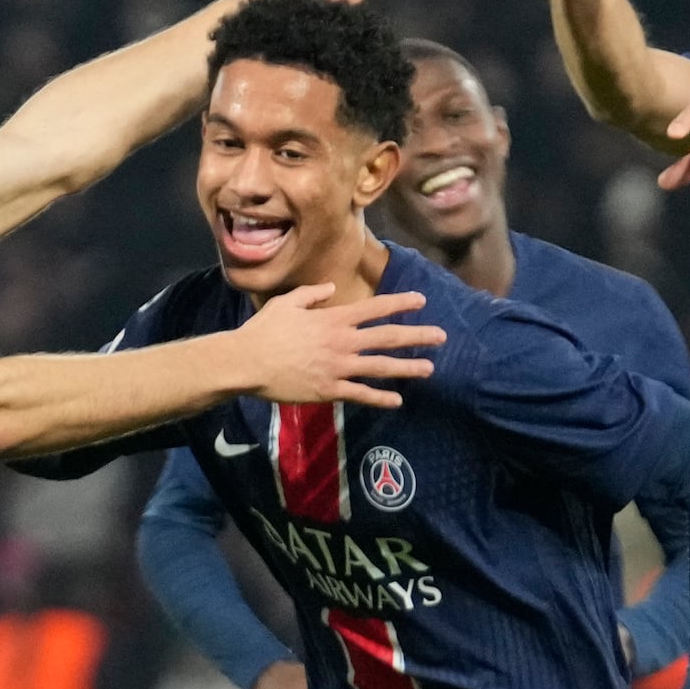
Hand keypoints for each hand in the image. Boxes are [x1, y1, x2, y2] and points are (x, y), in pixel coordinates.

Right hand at [233, 284, 443, 407]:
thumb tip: (332, 287)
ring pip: (381, 367)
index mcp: (333, 319)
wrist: (248, 362)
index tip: (421, 301)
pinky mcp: (329, 390)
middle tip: (441, 336)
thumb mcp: (287, 303)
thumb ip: (312, 293)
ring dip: (407, 367)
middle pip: (388, 337)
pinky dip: (381, 398)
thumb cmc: (264, 330)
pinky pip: (361, 395)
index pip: (375, 308)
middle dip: (417, 335)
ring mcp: (338, 368)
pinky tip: (398, 400)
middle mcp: (342, 342)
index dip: (401, 304)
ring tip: (429, 368)